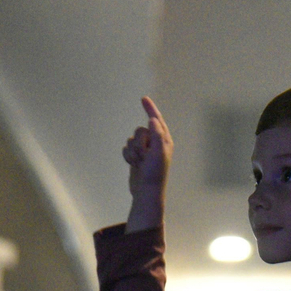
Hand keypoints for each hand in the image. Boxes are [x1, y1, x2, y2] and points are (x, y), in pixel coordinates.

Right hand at [123, 97, 171, 229]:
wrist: (145, 192)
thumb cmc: (155, 173)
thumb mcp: (159, 153)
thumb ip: (157, 135)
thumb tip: (153, 119)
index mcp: (164, 141)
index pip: (156, 120)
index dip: (150, 109)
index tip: (143, 98)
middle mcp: (155, 143)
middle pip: (140, 130)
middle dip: (139, 143)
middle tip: (144, 157)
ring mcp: (144, 150)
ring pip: (131, 139)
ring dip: (133, 151)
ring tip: (140, 163)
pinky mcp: (136, 156)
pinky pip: (125, 148)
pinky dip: (127, 156)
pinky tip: (133, 165)